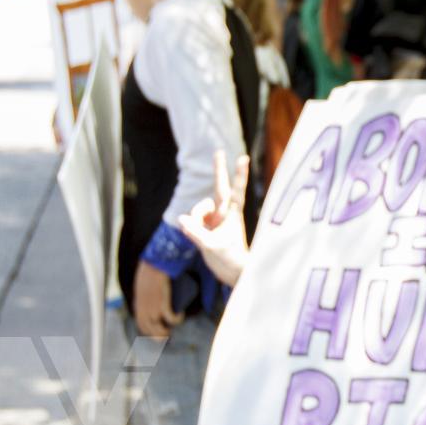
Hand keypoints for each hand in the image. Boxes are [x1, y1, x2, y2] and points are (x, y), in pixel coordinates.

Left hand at [133, 263, 183, 338]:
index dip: (150, 331)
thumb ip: (144, 289)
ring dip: (167, 332)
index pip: (142, 325)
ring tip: (173, 325)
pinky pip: (171, 318)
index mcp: (138, 306)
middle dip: (159, 336)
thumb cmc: (148, 270)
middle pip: (150, 331)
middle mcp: (143, 311)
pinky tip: (181, 314)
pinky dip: (177, 319)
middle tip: (168, 335)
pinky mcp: (162, 304)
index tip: (158, 332)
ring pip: (159, 329)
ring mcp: (153, 309)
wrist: (154, 264)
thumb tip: (150, 292)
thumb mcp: (142, 283)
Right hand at [177, 150, 250, 287]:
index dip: (238, 174)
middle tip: (218, 151)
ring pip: (198, 209)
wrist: (233, 273)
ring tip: (201, 236)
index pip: (236, 191)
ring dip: (194, 219)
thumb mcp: (211, 246)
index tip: (243, 157)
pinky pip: (193, 220)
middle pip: (219, 187)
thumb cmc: (229, 259)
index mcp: (233, 215)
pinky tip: (195, 236)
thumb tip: (182, 219)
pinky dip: (191, 226)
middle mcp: (225, 213)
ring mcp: (216, 218)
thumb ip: (196, 232)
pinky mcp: (208, 226)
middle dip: (219, 169)